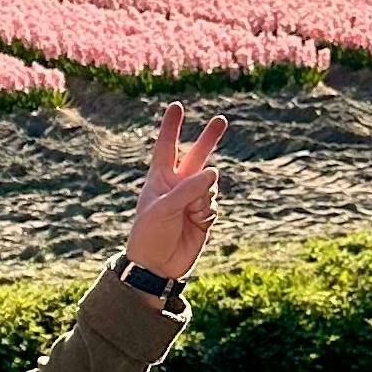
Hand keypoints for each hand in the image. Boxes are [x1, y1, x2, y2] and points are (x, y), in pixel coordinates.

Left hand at [125, 103, 222, 286]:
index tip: (176, 106)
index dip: (171, 126)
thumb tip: (214, 172)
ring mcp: (192, 200)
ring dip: (205, 196)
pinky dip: (209, 212)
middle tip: (221, 119)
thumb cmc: (149, 234)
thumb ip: (189, 188)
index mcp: (160, 178)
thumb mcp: (163, 208)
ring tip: (191, 213)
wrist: (157, 266)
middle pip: (197, 156)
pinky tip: (198, 224)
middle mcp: (177, 185)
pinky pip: (214, 204)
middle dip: (209, 138)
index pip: (166, 146)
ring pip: (211, 184)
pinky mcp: (204, 215)